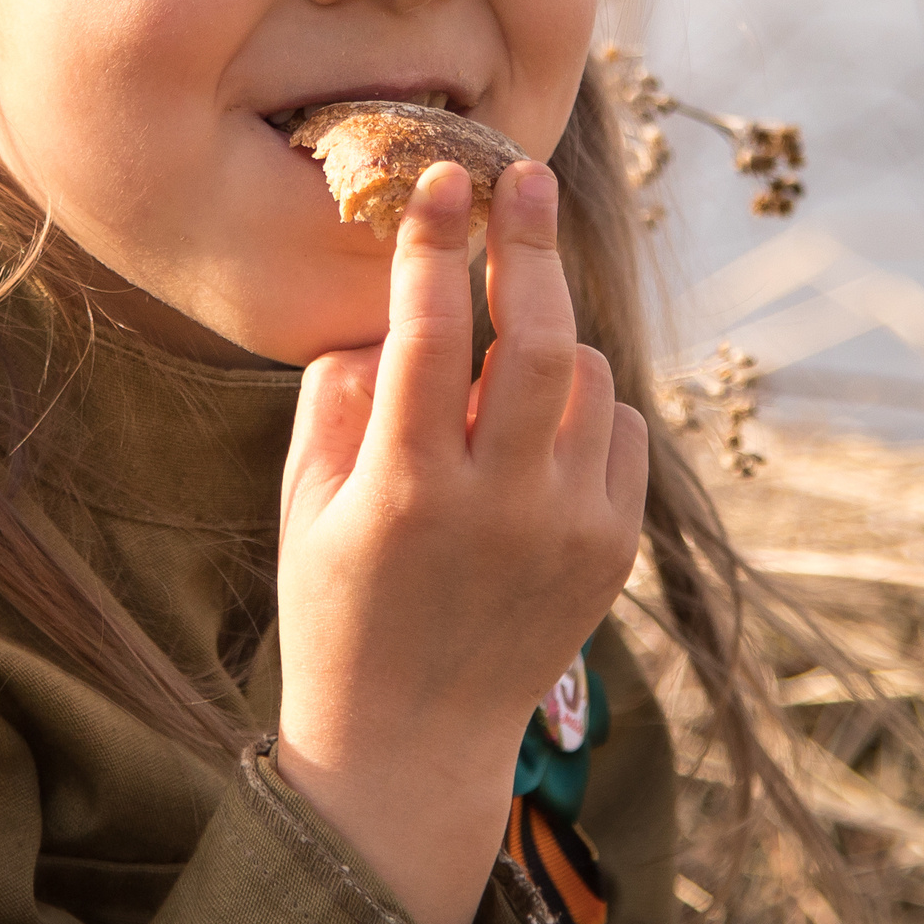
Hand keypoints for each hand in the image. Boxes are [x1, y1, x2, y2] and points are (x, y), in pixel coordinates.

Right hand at [274, 159, 647, 923]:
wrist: (413, 744)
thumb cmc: (337, 609)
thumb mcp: (304, 506)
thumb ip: (338, 400)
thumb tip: (388, 315)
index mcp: (406, 493)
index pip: (431, 334)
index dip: (435, 244)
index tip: (441, 180)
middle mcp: (500, 510)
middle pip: (539, 340)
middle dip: (530, 245)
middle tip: (524, 178)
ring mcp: (570, 533)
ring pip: (588, 380)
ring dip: (552, 334)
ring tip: (509, 337)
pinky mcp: (614, 552)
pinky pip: (620, 433)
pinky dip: (587, 403)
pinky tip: (542, 417)